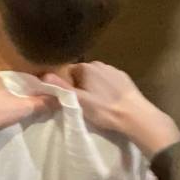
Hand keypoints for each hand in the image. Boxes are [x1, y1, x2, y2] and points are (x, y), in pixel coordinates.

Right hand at [45, 61, 179, 156]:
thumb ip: (61, 88)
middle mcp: (100, 64)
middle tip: (83, 102)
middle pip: (83, 73)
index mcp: (87, 68)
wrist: (135, 116)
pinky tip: (109, 100)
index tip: (70, 98)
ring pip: (97, 77)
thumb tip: (44, 75)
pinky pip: (109, 80)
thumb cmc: (104, 109)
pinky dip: (107, 88)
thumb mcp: (79, 101)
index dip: (67, 85)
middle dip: (80, 85)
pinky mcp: (125, 78)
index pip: (69, 72)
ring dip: (94, 86)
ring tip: (97, 103)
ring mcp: (114, 70)